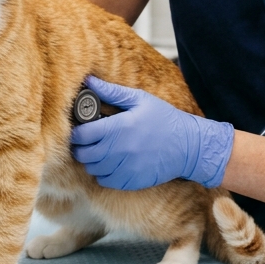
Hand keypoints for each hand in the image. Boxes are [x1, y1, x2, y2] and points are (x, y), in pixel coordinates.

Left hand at [70, 76, 233, 189]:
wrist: (188, 146)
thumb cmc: (165, 119)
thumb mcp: (140, 99)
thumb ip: (111, 92)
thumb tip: (89, 81)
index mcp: (119, 127)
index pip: (82, 135)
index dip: (77, 132)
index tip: (80, 129)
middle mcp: (119, 150)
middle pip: (83, 154)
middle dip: (81, 147)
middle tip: (88, 140)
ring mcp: (124, 169)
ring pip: (92, 169)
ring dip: (92, 160)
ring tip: (101, 150)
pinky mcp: (130, 182)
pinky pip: (104, 181)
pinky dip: (103, 173)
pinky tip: (111, 163)